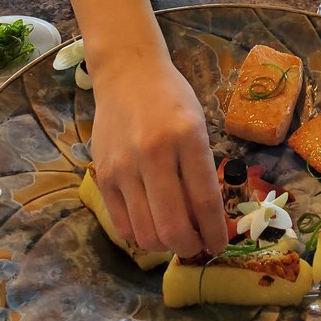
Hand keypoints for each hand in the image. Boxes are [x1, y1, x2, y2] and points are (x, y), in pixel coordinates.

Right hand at [88, 46, 228, 258]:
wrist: (127, 73)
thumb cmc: (171, 98)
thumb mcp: (198, 125)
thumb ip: (200, 169)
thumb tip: (204, 221)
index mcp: (188, 137)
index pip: (205, 201)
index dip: (214, 233)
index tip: (218, 246)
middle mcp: (154, 153)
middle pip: (173, 226)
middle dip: (189, 247)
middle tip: (196, 246)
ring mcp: (124, 166)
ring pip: (146, 233)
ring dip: (165, 245)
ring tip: (174, 236)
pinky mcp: (103, 175)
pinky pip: (122, 225)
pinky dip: (140, 235)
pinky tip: (151, 226)